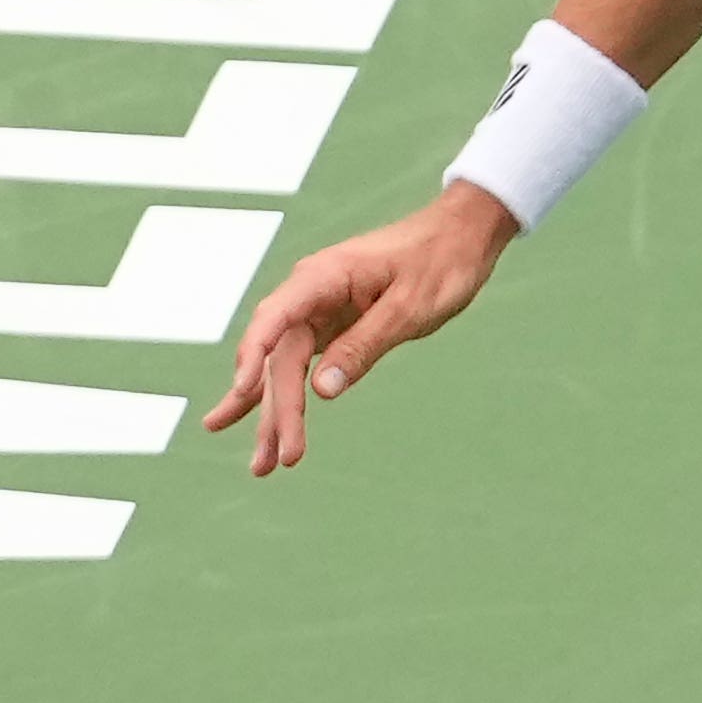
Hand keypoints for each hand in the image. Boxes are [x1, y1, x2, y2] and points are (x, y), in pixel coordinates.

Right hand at [204, 182, 518, 475]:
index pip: (275, 318)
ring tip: (260, 466)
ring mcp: (316, 311)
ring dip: (271, 415)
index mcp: (323, 277)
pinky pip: (298, 366)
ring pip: (283, 369)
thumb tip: (322, 390)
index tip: (242, 391)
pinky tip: (258, 427)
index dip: (254, 356)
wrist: (459, 236)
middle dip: (275, 410)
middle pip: (280, 358)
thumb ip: (364, 346)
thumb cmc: (439, 263)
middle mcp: (309, 293)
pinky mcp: (329, 327)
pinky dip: (283, 397)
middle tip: (275, 462)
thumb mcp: (408, 308)